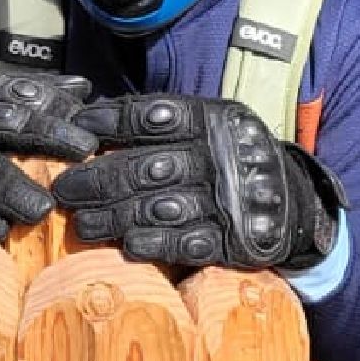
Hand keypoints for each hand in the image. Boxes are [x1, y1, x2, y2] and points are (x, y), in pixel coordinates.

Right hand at [0, 68, 100, 242]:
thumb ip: (34, 96)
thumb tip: (84, 89)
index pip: (20, 92)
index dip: (56, 107)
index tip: (90, 128)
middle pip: (4, 123)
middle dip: (46, 136)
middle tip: (85, 152)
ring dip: (11, 190)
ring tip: (42, 210)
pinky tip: (1, 231)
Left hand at [50, 93, 343, 273]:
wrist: (295, 203)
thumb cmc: (231, 159)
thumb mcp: (209, 126)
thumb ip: (162, 124)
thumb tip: (88, 121)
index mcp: (211, 120)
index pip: (153, 116)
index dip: (111, 122)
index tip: (78, 129)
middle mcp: (219, 156)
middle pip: (147, 166)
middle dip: (98, 179)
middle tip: (64, 189)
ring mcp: (228, 199)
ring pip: (158, 208)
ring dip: (114, 217)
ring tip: (82, 223)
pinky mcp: (234, 240)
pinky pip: (187, 243)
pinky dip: (154, 243)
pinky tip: (126, 244)